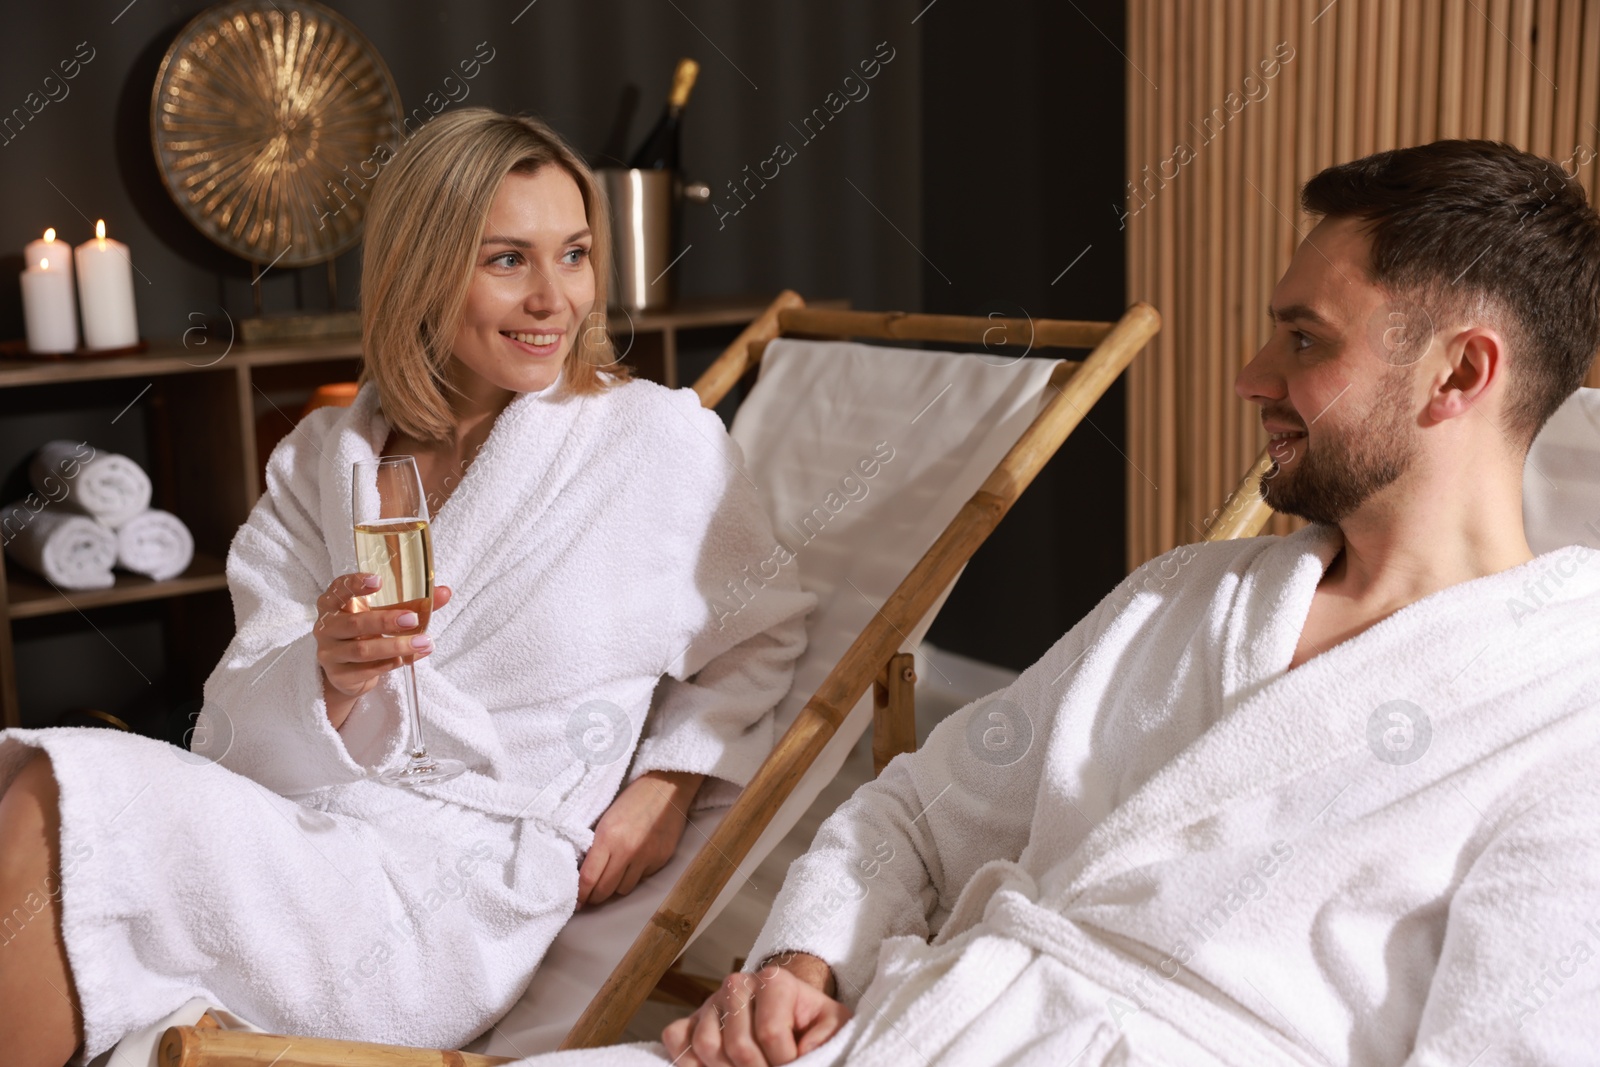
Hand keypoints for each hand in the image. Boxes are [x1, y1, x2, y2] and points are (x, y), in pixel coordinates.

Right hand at [314, 572, 451, 729]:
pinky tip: (408, 658)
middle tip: (413, 619)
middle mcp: (327, 627)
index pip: (339, 589)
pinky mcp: (340, 676)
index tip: (379, 581)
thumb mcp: (383, 615)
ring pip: (363, 650)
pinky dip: (390, 663)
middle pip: (355, 623)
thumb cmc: (366, 634)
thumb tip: (444, 593)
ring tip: (424, 642)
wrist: (348, 673)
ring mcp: (331, 653)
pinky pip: (367, 670)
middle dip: (386, 621)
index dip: (356, 584)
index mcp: (333, 604)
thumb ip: (410, 604)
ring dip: (395, 646)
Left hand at [578, 770, 703, 905]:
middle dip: (595, 897)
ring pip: (624, 890)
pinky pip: (642, 879)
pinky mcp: (661, 860)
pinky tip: (633, 864)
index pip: (589, 878)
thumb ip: (596, 846)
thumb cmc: (632, 799)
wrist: (666, 787)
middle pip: (605, 890)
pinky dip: (634, 876)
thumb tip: (585, 872)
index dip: (581, 895)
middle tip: (590, 896)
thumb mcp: (606, 819)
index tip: (577, 902)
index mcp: (608, 837)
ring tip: (613, 878)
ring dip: (615, 887)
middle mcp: (627, 851)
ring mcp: (646, 857)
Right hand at [662, 954, 848, 1066]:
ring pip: (706, 1046)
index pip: (771, 1033)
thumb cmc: (810, 1021)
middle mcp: (737, 984)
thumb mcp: (832, 1023)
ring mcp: (710, 1002)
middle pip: (738, 1046)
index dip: (784, 1062)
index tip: (795, 1065)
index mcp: (773, 981)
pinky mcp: (692, 1018)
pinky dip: (689, 1063)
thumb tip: (804, 1052)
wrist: (788, 1010)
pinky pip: (677, 1040)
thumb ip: (828, 1035)